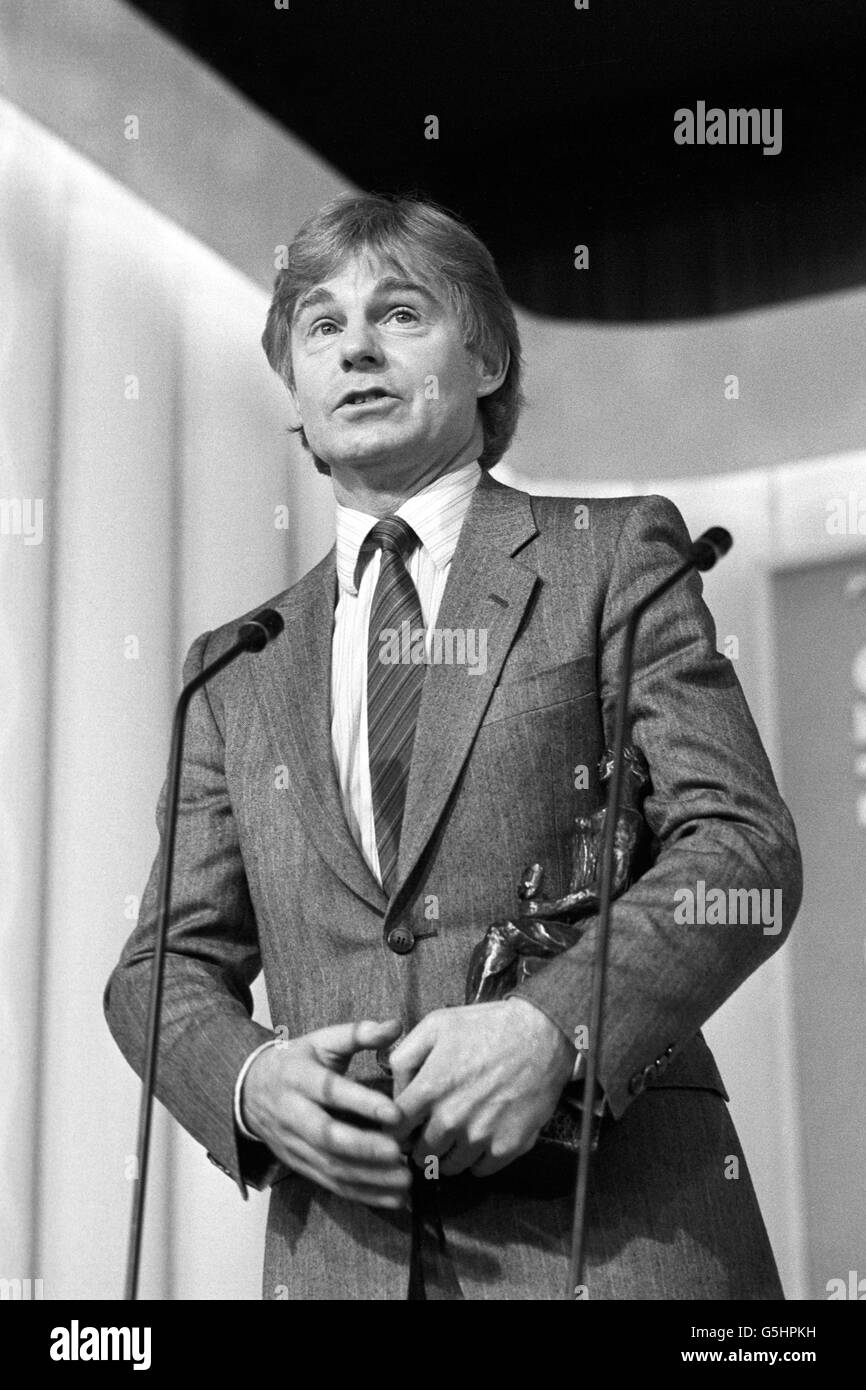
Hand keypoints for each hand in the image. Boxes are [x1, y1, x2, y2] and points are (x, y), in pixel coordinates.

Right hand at [241, 1018, 410, 1209]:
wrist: (249, 1091)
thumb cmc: (297, 1062)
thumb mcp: (321, 1041)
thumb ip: (358, 1033)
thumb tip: (396, 1026)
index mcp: (299, 1077)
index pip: (330, 1091)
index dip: (362, 1102)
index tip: (395, 1112)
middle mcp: (293, 1114)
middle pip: (328, 1136)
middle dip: (365, 1148)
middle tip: (399, 1153)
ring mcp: (294, 1144)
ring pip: (331, 1167)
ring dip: (369, 1178)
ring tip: (405, 1180)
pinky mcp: (300, 1166)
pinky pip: (331, 1185)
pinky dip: (363, 1195)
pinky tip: (393, 1199)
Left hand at [389, 998, 575, 1176]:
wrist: (541, 1034)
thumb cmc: (488, 1026)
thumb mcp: (436, 1025)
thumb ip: (405, 1057)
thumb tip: (395, 1092)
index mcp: (430, 1088)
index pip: (395, 1130)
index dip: (396, 1129)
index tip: (404, 1126)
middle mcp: (452, 1118)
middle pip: (420, 1154)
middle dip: (420, 1144)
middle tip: (429, 1132)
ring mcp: (481, 1136)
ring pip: (448, 1167)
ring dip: (447, 1155)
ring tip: (456, 1135)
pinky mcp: (508, 1146)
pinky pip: (480, 1170)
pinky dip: (476, 1159)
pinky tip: (480, 1137)